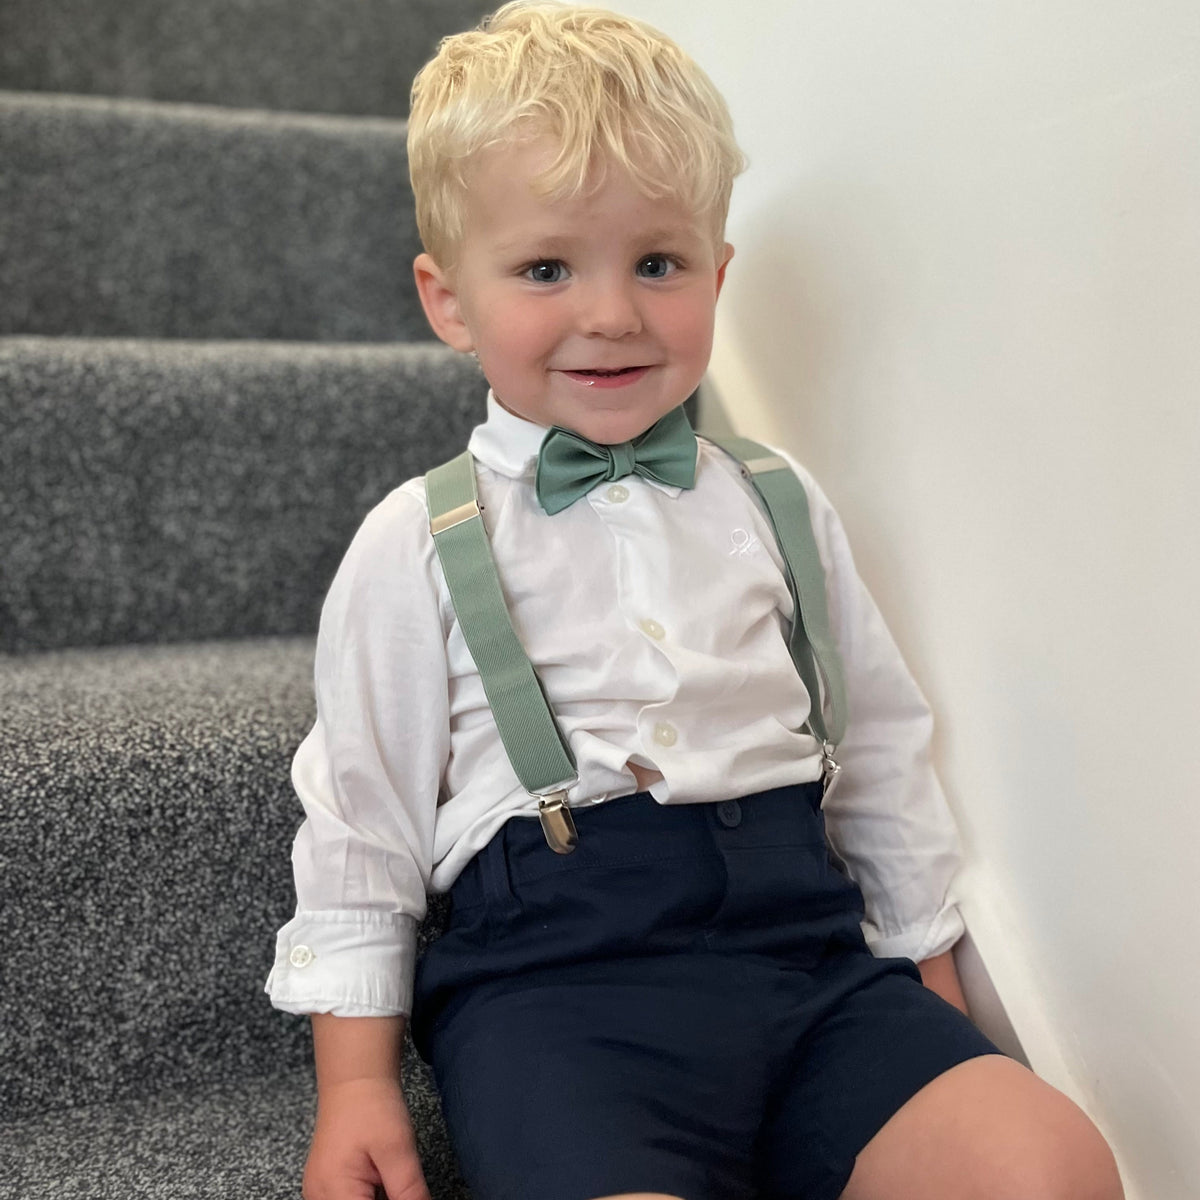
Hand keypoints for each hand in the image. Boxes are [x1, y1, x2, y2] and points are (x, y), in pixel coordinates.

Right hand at [302, 1075, 431, 1199]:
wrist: (355, 1078)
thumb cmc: (372, 1105)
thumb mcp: (399, 1150)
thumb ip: (409, 1192)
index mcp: (333, 1193)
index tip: (408, 1193)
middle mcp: (319, 1197)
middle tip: (398, 1178)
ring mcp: (320, 1192)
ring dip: (379, 1198)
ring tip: (389, 1175)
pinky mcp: (327, 1185)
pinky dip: (370, 1196)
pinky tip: (382, 1179)